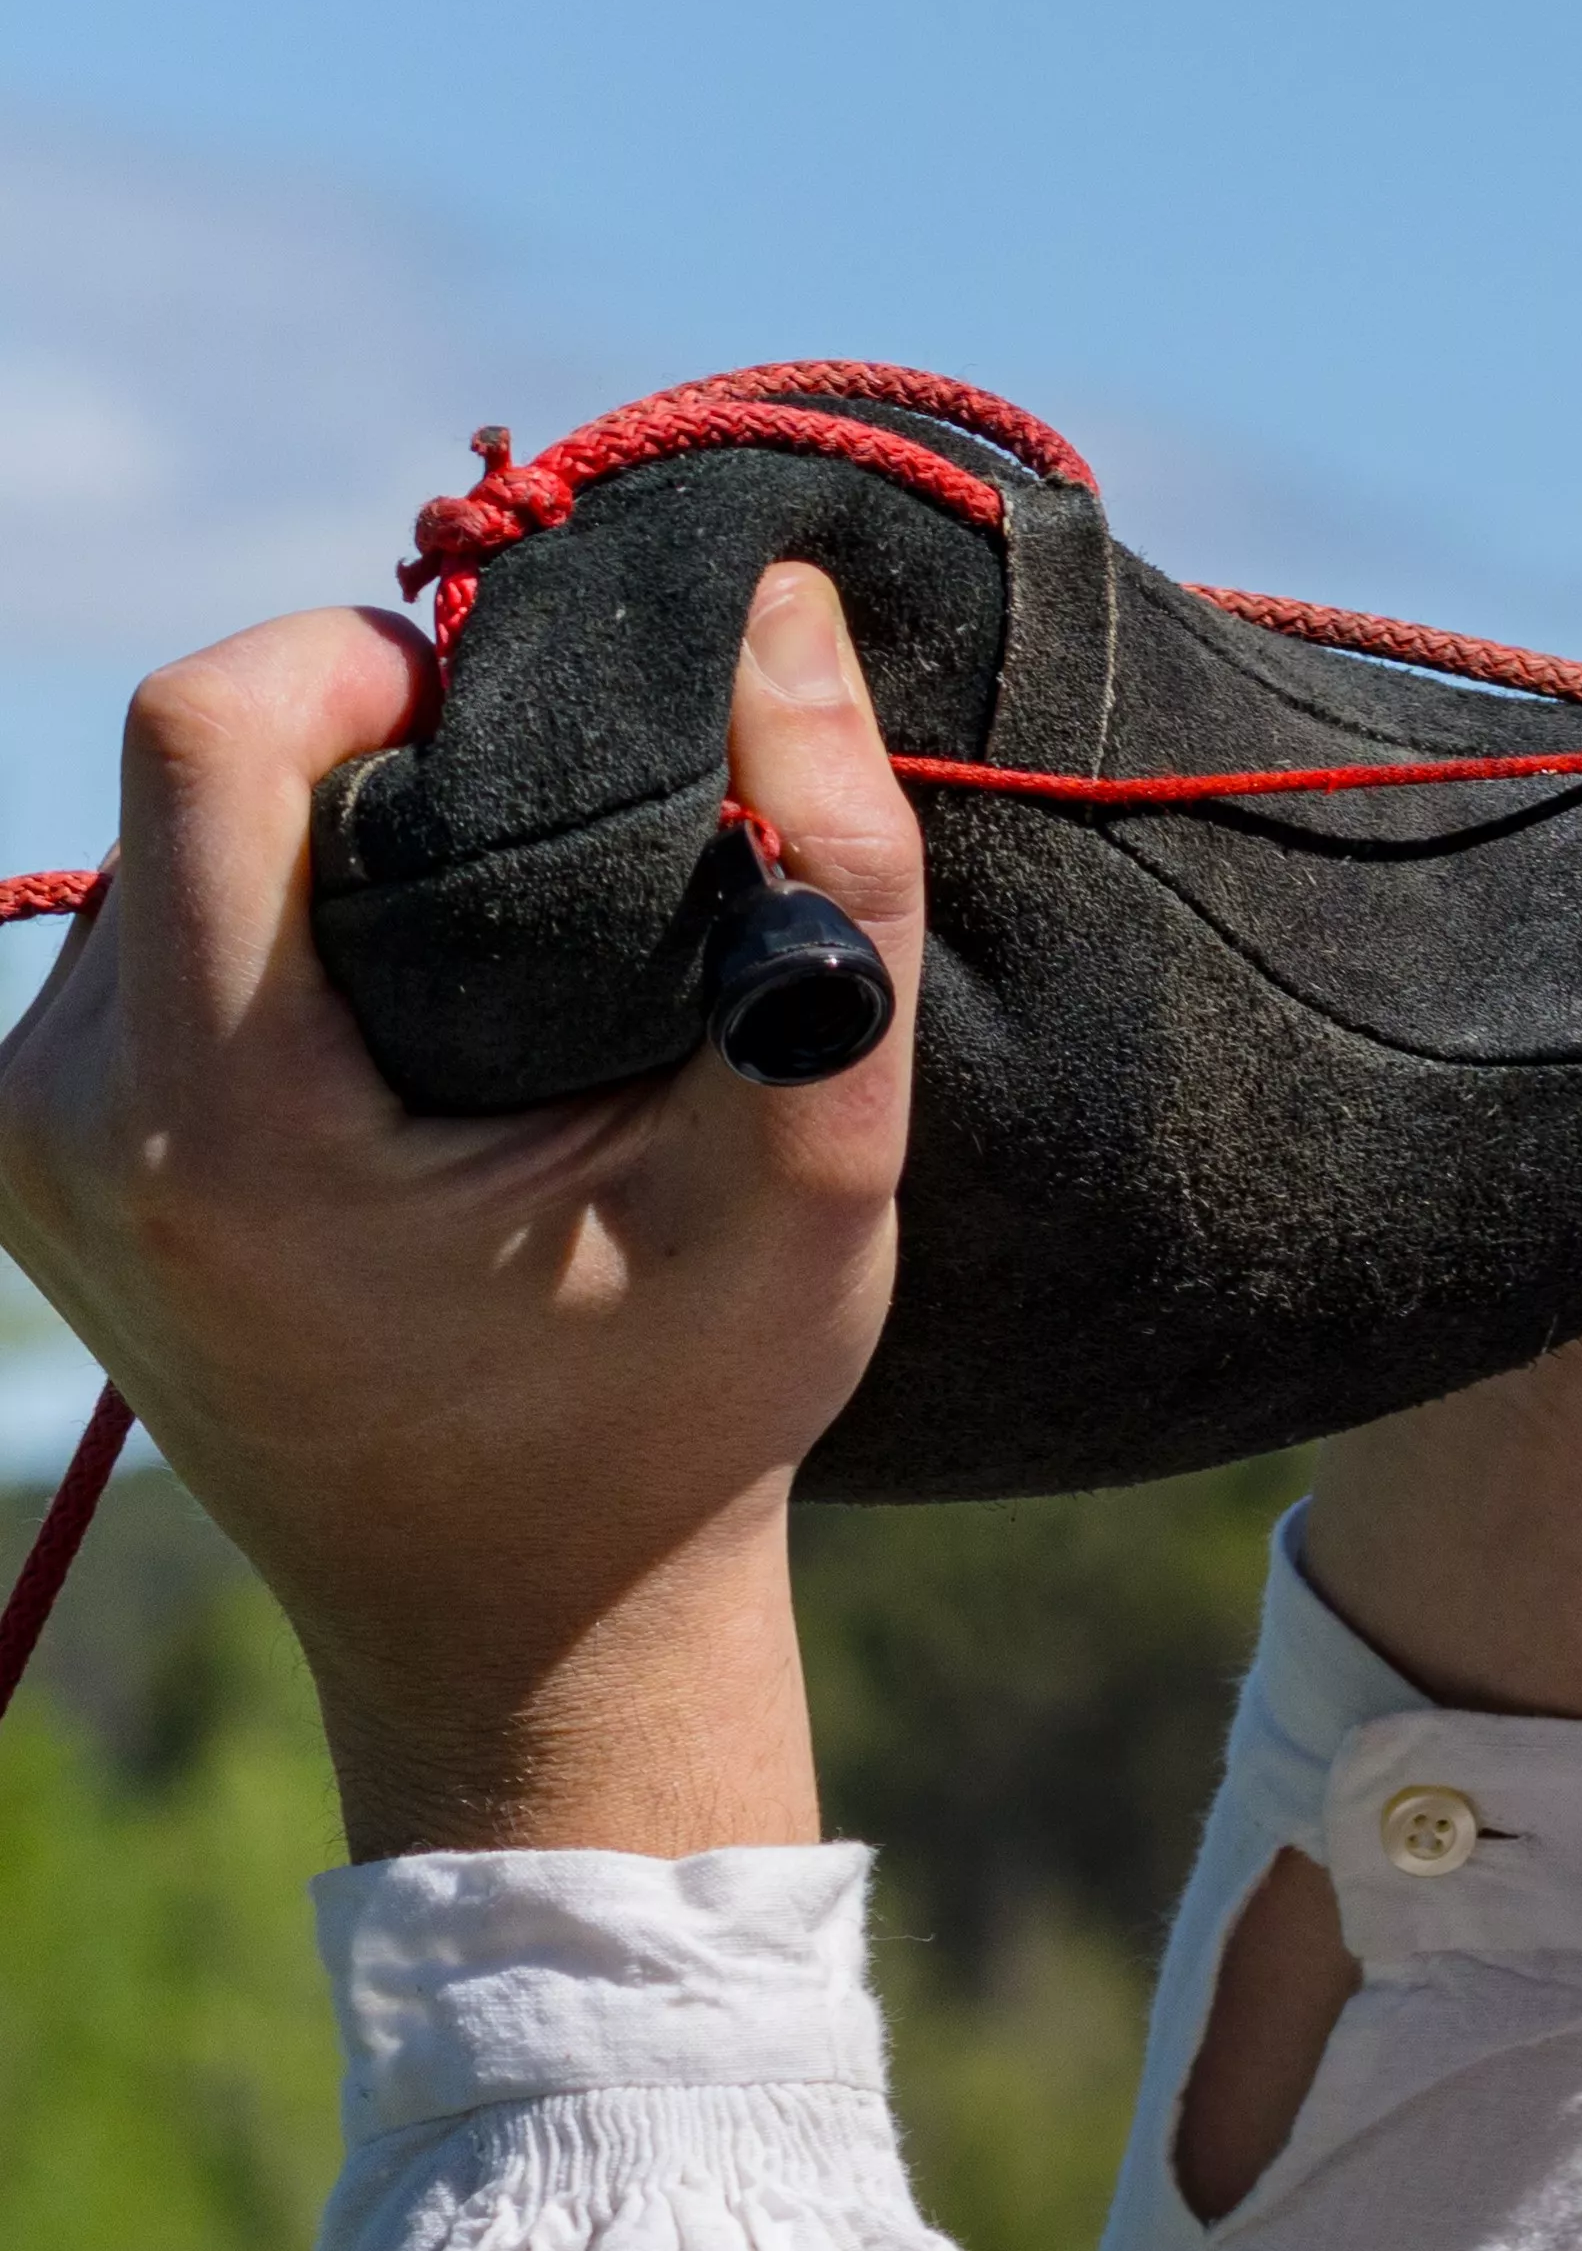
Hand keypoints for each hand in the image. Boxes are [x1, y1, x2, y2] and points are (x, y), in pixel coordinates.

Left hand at [0, 571, 922, 1858]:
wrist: (525, 1637)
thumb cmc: (682, 1417)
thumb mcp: (811, 1159)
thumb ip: (832, 880)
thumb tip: (782, 612)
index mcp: (226, 1125)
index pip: (209, 728)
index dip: (375, 662)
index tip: (522, 730)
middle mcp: (65, 1118)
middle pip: (189, 778)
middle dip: (372, 763)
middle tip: (549, 872)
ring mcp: (18, 1140)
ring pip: (164, 850)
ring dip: (325, 852)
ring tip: (491, 984)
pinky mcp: (19, 1150)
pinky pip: (142, 937)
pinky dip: (274, 936)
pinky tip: (406, 1050)